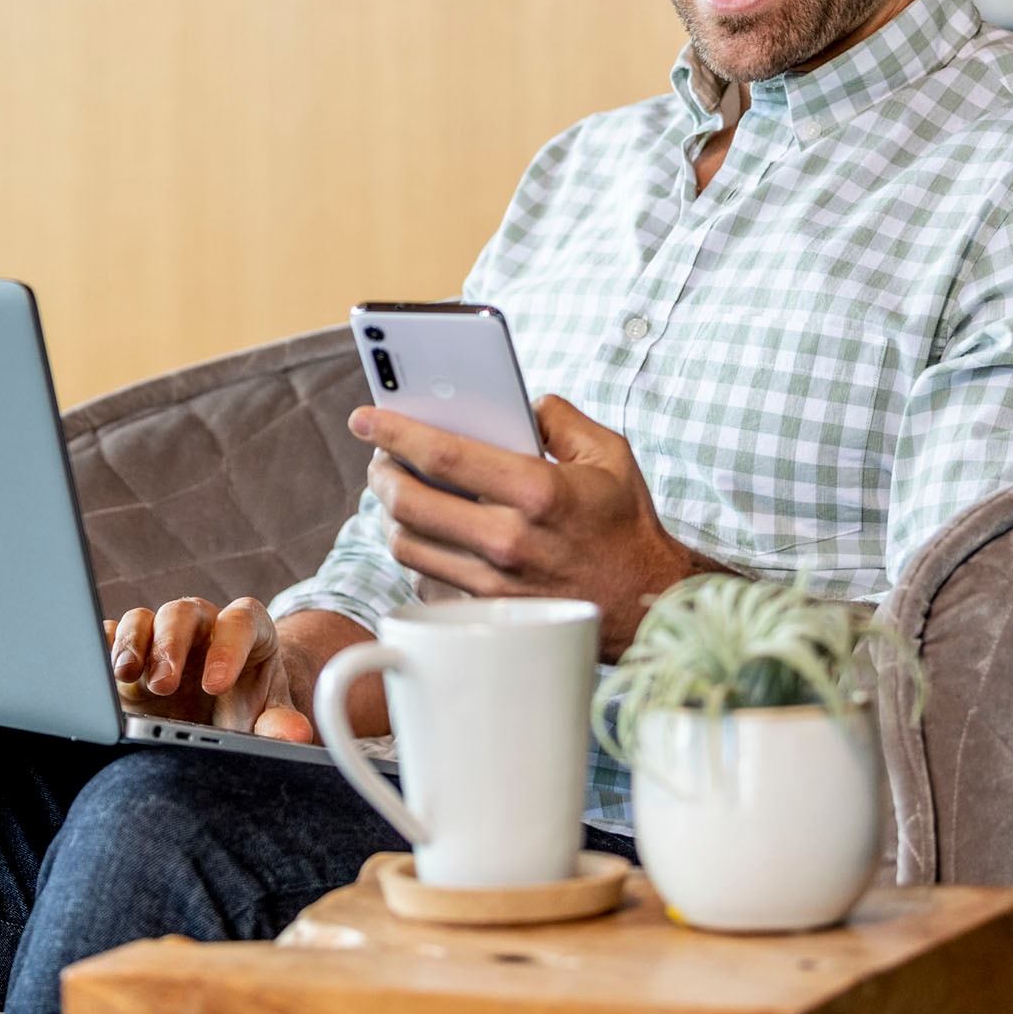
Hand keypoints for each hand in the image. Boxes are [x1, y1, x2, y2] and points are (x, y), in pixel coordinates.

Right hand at [106, 596, 316, 742]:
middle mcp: (201, 626)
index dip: (229, 647)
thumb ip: (277, 723)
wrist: (219, 716)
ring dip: (132, 645)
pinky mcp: (128, 653)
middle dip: (171, 645)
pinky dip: (101, 649)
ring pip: (143, 620)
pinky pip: (110, 636)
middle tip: (164, 684)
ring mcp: (160, 637)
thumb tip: (296, 734)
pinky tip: (96, 671)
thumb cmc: (247, 709)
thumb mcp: (265, 717)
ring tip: (126, 676)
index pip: (240, 621)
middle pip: (184, 613)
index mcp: (245, 631)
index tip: (217, 685)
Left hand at [356, 394, 713, 658]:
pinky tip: (426, 533)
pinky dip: (417, 553)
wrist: (647, 605)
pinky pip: (426, 579)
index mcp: (538, 491)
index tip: (365, 417)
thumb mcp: (608, 455)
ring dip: (390, 513)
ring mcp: (494, 583)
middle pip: (409, 503)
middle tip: (379, 458)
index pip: (444, 454)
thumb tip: (518, 400)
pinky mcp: (488, 612)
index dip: (395, 431)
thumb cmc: (625, 526)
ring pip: (407, 544)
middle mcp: (509, 540)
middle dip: (380, 473)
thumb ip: (560, 417)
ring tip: (397, 491)